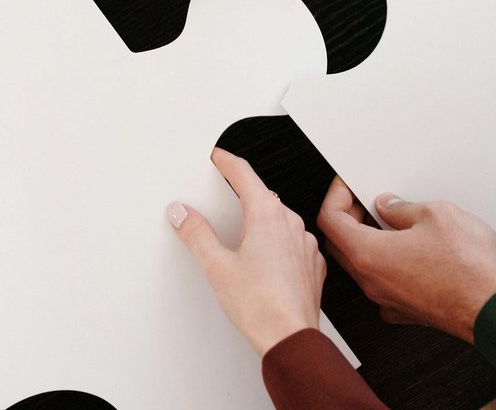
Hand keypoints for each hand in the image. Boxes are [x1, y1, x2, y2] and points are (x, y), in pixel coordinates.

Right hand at [169, 148, 326, 354]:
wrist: (290, 339)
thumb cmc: (260, 307)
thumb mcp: (216, 267)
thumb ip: (197, 234)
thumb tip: (182, 214)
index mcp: (267, 215)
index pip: (244, 173)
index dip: (226, 161)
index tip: (217, 156)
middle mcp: (290, 223)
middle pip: (262, 195)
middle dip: (242, 193)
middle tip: (223, 196)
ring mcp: (305, 243)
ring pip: (279, 218)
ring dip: (261, 219)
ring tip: (241, 236)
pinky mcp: (312, 263)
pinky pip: (293, 240)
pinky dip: (277, 241)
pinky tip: (264, 260)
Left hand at [317, 178, 495, 342]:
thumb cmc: (471, 268)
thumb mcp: (437, 215)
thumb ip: (403, 208)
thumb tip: (389, 207)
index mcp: (369, 255)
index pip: (330, 220)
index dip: (336, 195)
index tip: (348, 184)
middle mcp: (373, 282)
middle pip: (340, 245)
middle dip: (347, 217)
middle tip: (365, 200)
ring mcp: (389, 301)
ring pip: (362, 266)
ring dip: (367, 241)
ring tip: (389, 220)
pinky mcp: (408, 311)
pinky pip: (384, 284)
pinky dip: (387, 264)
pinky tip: (408, 249)